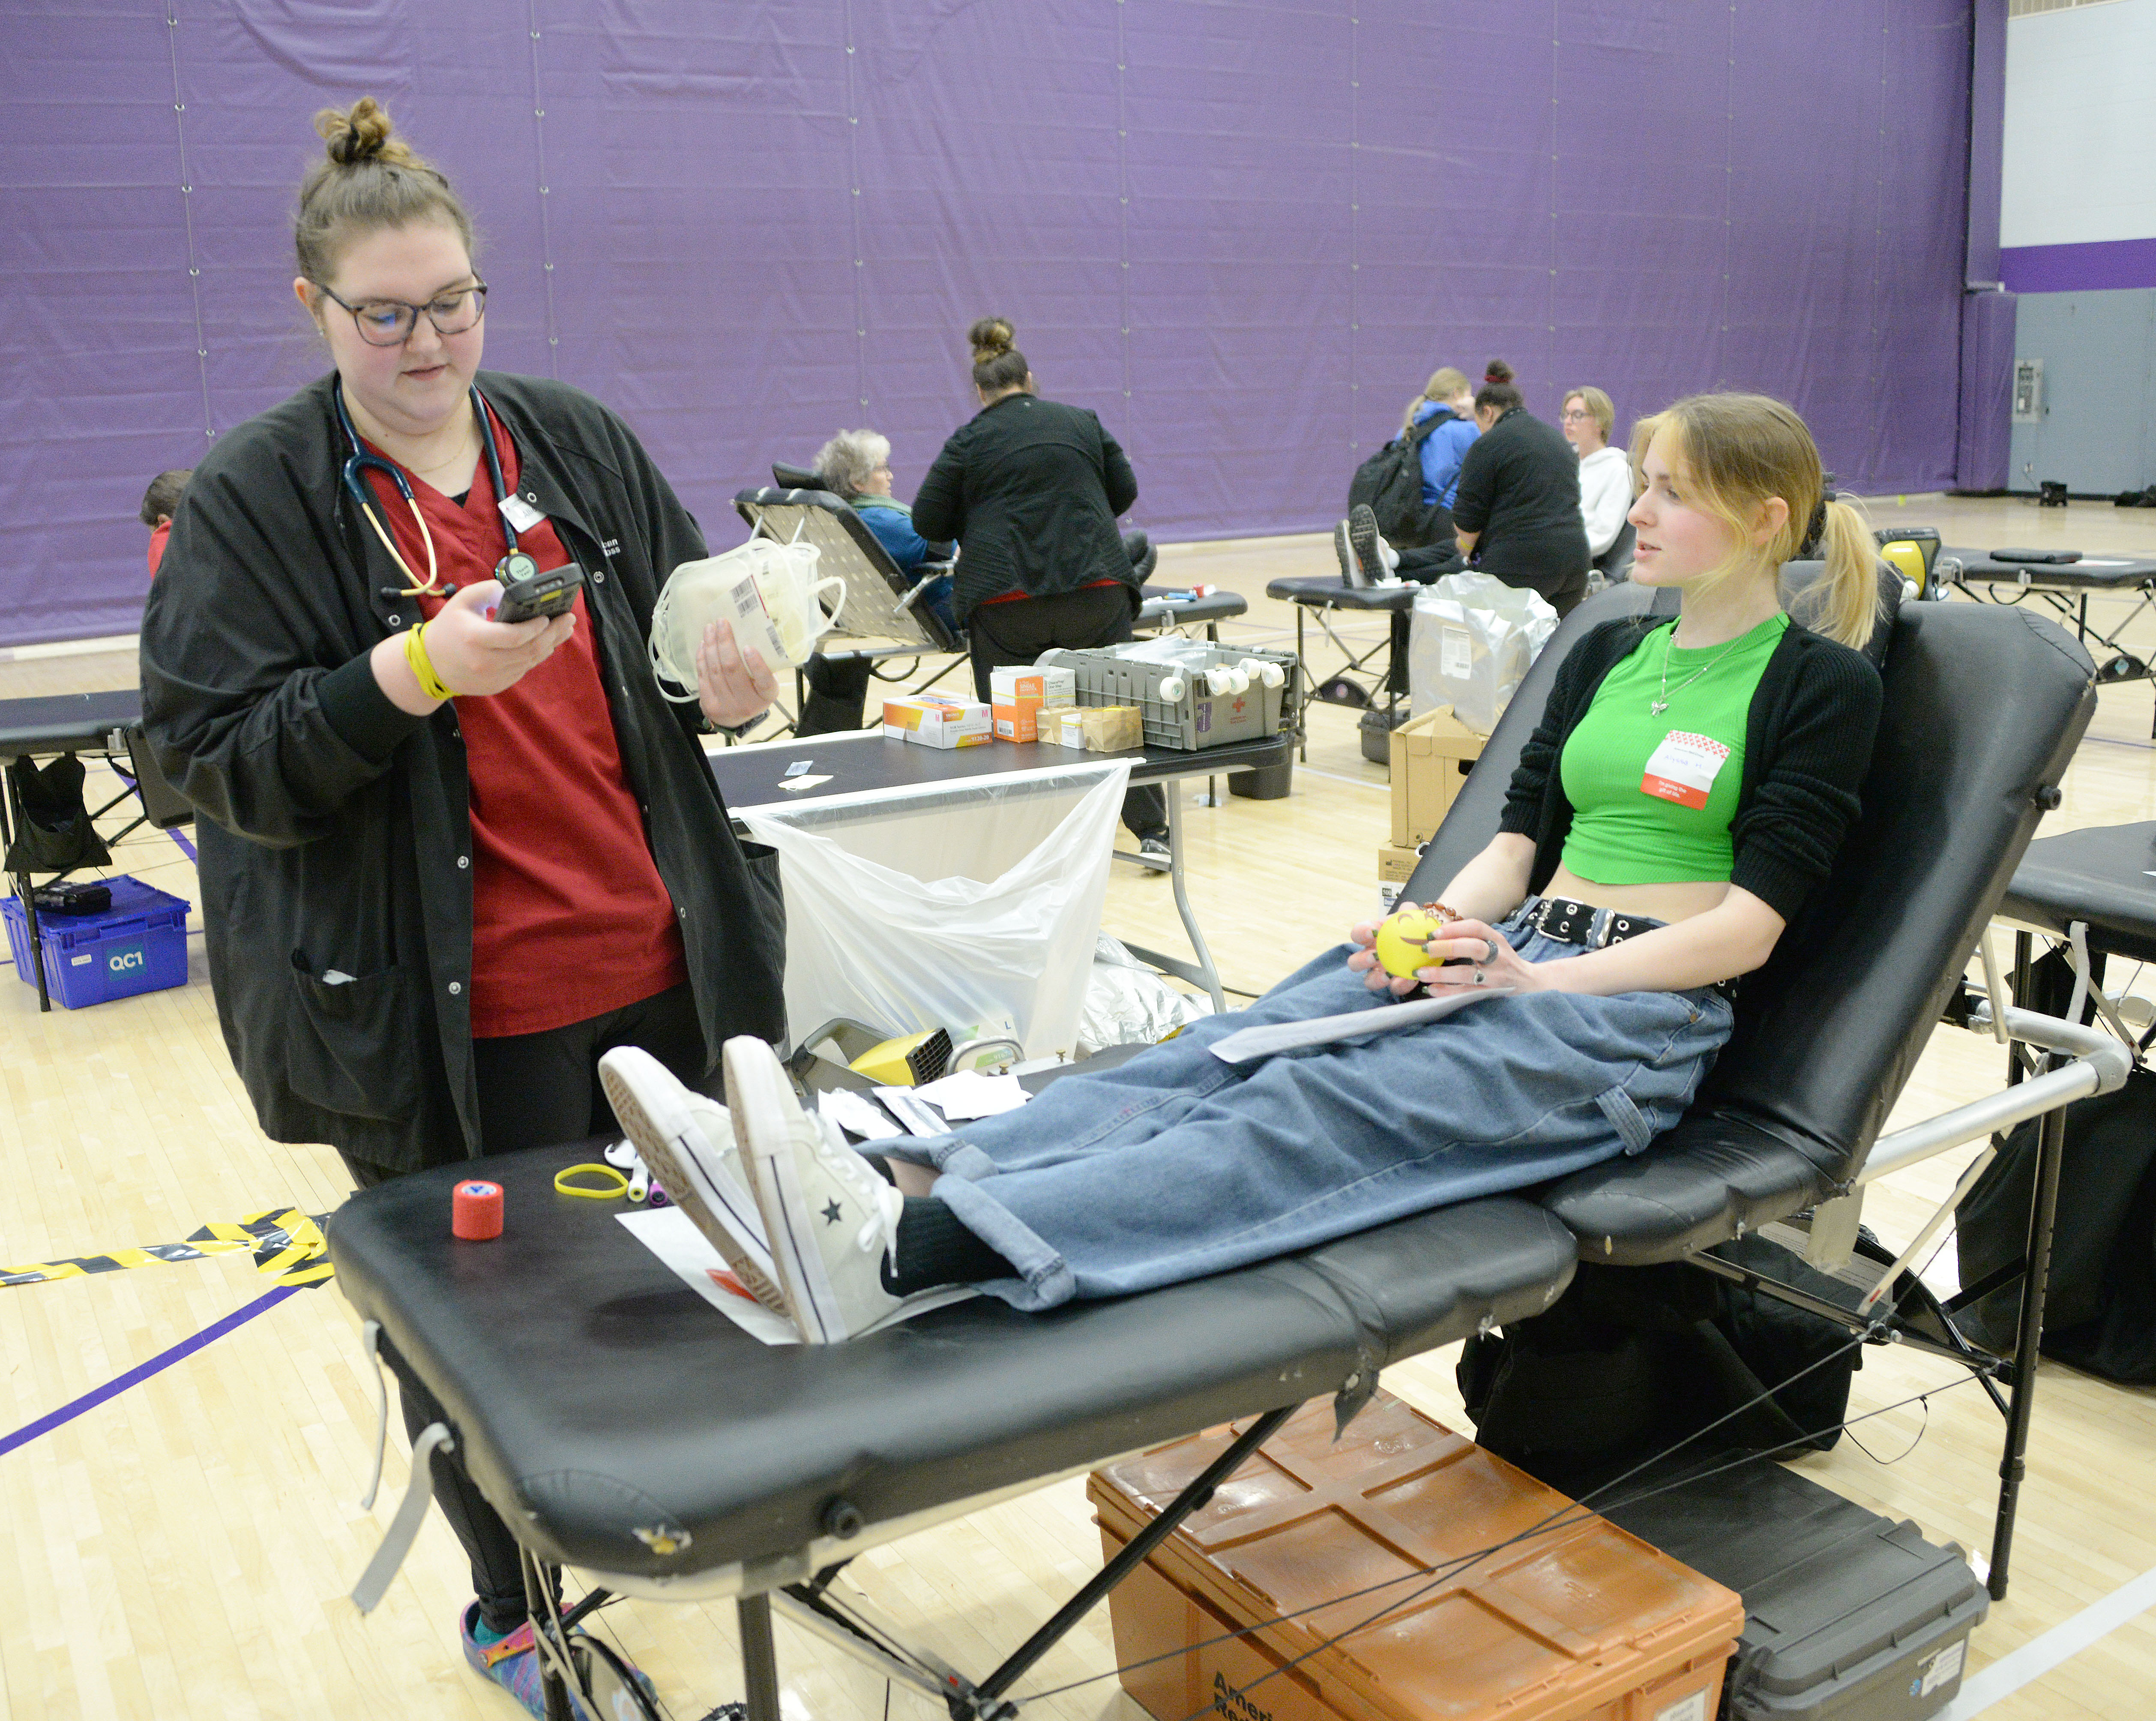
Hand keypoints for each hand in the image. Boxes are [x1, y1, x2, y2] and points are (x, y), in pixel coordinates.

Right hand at [423, 579, 575, 695]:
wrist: (431, 664)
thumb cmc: (448, 628)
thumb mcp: (462, 601)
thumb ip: (488, 590)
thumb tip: (515, 593)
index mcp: (475, 638)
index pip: (515, 636)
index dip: (536, 627)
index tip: (548, 616)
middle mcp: (485, 661)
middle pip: (529, 650)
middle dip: (553, 634)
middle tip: (568, 619)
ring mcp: (492, 677)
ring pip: (530, 662)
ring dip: (550, 644)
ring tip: (563, 629)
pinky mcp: (497, 686)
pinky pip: (523, 670)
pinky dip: (537, 656)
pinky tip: (546, 643)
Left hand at [695, 619, 776, 729]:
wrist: (734, 719)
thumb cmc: (752, 693)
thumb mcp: (764, 683)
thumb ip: (761, 665)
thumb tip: (750, 632)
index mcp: (766, 696)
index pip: (764, 680)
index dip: (756, 664)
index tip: (748, 646)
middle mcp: (747, 704)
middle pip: (732, 669)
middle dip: (725, 643)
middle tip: (722, 623)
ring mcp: (726, 706)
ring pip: (715, 670)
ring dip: (711, 646)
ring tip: (710, 628)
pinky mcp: (709, 705)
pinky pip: (703, 676)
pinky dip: (702, 657)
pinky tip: (704, 644)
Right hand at [1347, 901, 1427, 996]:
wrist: (1429, 942)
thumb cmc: (1414, 927)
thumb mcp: (1413, 916)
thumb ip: (1409, 910)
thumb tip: (1407, 908)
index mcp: (1371, 937)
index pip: (1357, 934)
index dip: (1360, 933)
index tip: (1371, 931)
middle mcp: (1371, 957)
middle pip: (1354, 962)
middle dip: (1361, 961)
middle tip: (1374, 957)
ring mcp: (1381, 973)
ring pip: (1369, 981)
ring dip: (1376, 979)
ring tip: (1388, 975)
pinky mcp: (1396, 985)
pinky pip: (1395, 989)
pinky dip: (1402, 985)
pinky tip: (1412, 979)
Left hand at [1412, 918, 1547, 995]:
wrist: (1529, 983)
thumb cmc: (1502, 961)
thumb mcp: (1493, 944)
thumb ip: (1469, 939)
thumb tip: (1436, 939)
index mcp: (1496, 940)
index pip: (1476, 928)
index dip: (1455, 928)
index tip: (1434, 932)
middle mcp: (1498, 957)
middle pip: (1474, 948)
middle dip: (1448, 946)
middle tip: (1426, 949)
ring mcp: (1496, 977)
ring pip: (1468, 974)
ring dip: (1443, 973)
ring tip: (1422, 973)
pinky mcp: (1490, 994)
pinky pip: (1467, 993)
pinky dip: (1448, 991)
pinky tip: (1432, 990)